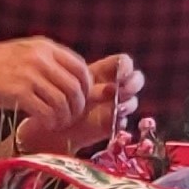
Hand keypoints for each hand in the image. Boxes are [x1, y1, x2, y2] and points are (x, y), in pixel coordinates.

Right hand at [0, 37, 94, 129]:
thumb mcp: (26, 52)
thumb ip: (49, 60)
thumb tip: (75, 77)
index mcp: (45, 47)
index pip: (79, 66)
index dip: (86, 86)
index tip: (82, 98)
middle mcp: (40, 58)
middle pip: (74, 86)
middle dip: (78, 106)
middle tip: (73, 116)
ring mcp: (29, 75)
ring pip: (62, 102)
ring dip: (64, 117)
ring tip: (59, 122)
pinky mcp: (19, 93)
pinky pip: (46, 111)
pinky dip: (51, 121)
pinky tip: (47, 124)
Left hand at [21, 53, 144, 152]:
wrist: (52, 125)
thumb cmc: (58, 99)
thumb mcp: (71, 85)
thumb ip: (89, 83)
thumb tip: (109, 88)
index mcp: (105, 73)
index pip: (125, 63)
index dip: (126, 67)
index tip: (120, 74)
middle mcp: (114, 88)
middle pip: (137, 80)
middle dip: (133, 85)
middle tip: (121, 91)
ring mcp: (115, 106)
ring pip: (133, 101)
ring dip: (128, 103)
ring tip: (117, 107)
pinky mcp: (113, 124)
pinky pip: (124, 122)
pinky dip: (120, 121)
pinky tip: (112, 121)